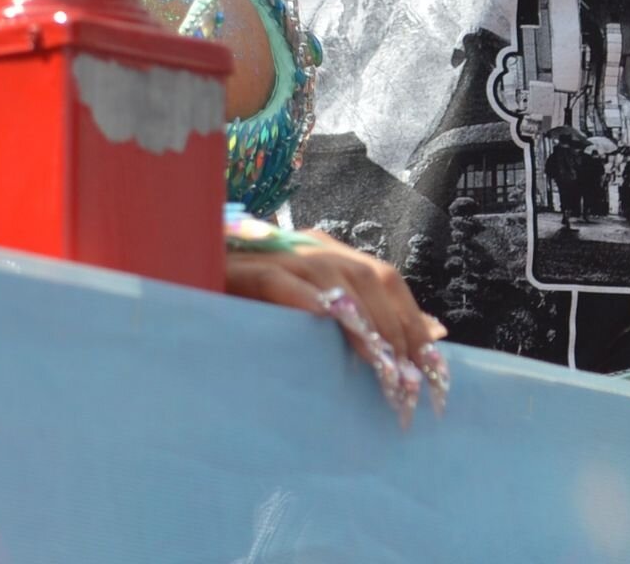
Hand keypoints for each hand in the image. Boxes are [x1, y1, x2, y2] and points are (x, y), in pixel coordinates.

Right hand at [224, 228, 449, 426]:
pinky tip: (325, 324)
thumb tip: (435, 330)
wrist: (194, 278)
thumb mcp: (320, 312)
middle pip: (371, 277)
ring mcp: (281, 255)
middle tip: (409, 381)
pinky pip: (281, 283)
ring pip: (336, 280)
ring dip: (365, 325)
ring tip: (382, 367)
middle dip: (397, 330)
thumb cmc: (259, 307)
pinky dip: (307, 301)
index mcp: (330, 253)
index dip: (412, 319)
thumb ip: (372, 317)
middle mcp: (311, 248)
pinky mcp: (248, 271)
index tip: (431, 367)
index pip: (387, 277)